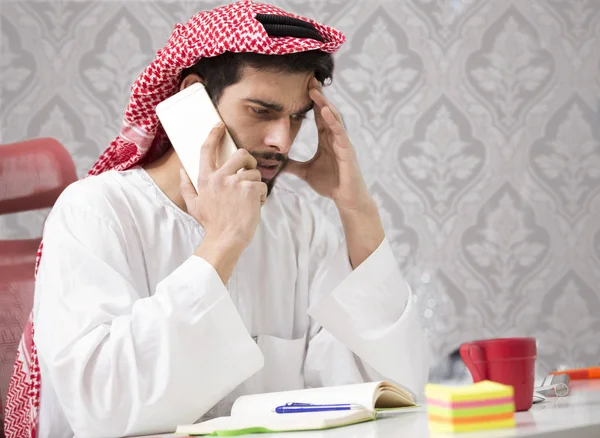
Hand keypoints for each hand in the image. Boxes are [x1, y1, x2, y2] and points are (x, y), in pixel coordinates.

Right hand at [180, 122, 266, 281]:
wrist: (225, 240)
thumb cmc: (211, 224)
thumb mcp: (193, 205)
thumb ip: (186, 187)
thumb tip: (182, 171)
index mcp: (205, 178)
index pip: (207, 149)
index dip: (214, 134)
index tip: (219, 125)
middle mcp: (219, 177)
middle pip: (241, 154)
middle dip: (249, 161)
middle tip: (250, 172)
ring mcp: (235, 182)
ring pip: (254, 174)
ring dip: (256, 187)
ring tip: (249, 202)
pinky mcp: (250, 189)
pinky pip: (262, 187)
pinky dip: (262, 198)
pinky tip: (254, 208)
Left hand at [284, 78, 370, 211]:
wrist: (346, 199)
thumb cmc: (331, 184)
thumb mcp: (306, 172)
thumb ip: (293, 165)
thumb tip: (277, 162)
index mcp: (326, 140)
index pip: (319, 116)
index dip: (312, 102)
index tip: (303, 87)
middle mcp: (335, 137)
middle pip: (327, 112)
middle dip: (319, 97)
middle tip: (309, 80)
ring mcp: (342, 143)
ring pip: (334, 119)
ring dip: (325, 104)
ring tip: (316, 92)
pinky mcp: (347, 151)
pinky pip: (340, 133)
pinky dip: (333, 121)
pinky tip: (326, 112)